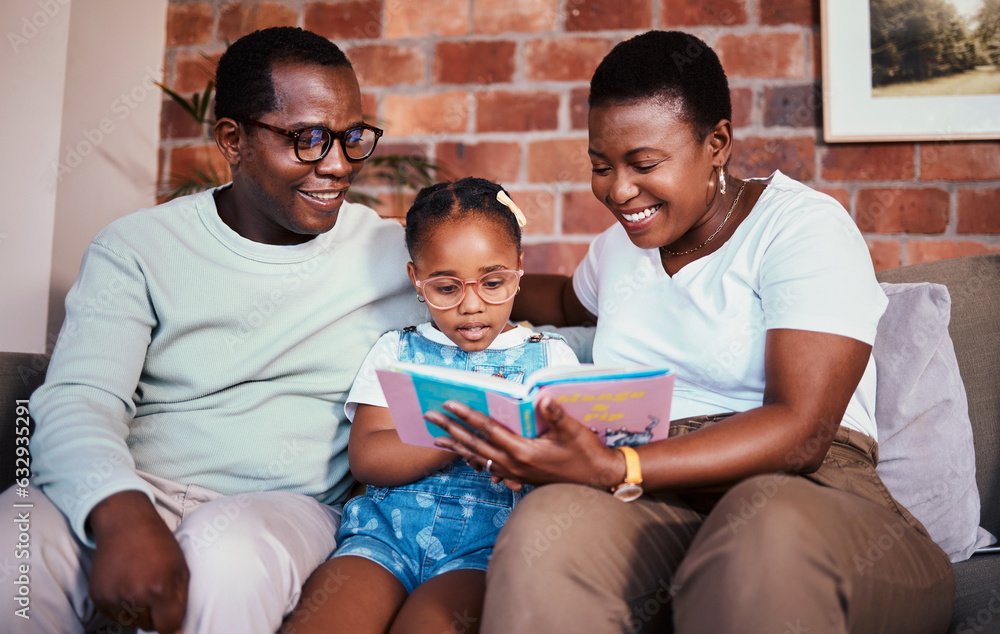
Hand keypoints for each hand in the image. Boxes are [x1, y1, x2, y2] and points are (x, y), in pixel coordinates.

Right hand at [87, 490, 188, 633]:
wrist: (125, 523)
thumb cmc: (159, 543)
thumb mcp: (181, 568)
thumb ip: (181, 601)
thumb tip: (178, 632)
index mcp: (159, 588)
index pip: (167, 627)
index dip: (171, 621)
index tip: (170, 612)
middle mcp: (134, 596)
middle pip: (148, 625)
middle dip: (154, 613)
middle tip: (154, 588)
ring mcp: (113, 597)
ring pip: (130, 621)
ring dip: (137, 610)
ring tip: (139, 583)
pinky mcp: (97, 596)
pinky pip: (113, 614)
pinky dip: (121, 605)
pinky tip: (126, 583)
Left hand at [429, 397, 623, 489]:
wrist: (597, 481)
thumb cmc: (586, 455)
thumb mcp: (574, 433)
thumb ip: (557, 415)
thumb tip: (542, 396)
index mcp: (523, 451)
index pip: (489, 429)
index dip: (468, 415)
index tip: (449, 403)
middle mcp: (513, 463)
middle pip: (474, 444)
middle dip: (450, 429)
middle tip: (429, 416)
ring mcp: (514, 472)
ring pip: (477, 457)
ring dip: (456, 446)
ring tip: (435, 438)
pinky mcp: (518, 475)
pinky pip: (487, 465)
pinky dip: (471, 457)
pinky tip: (464, 454)